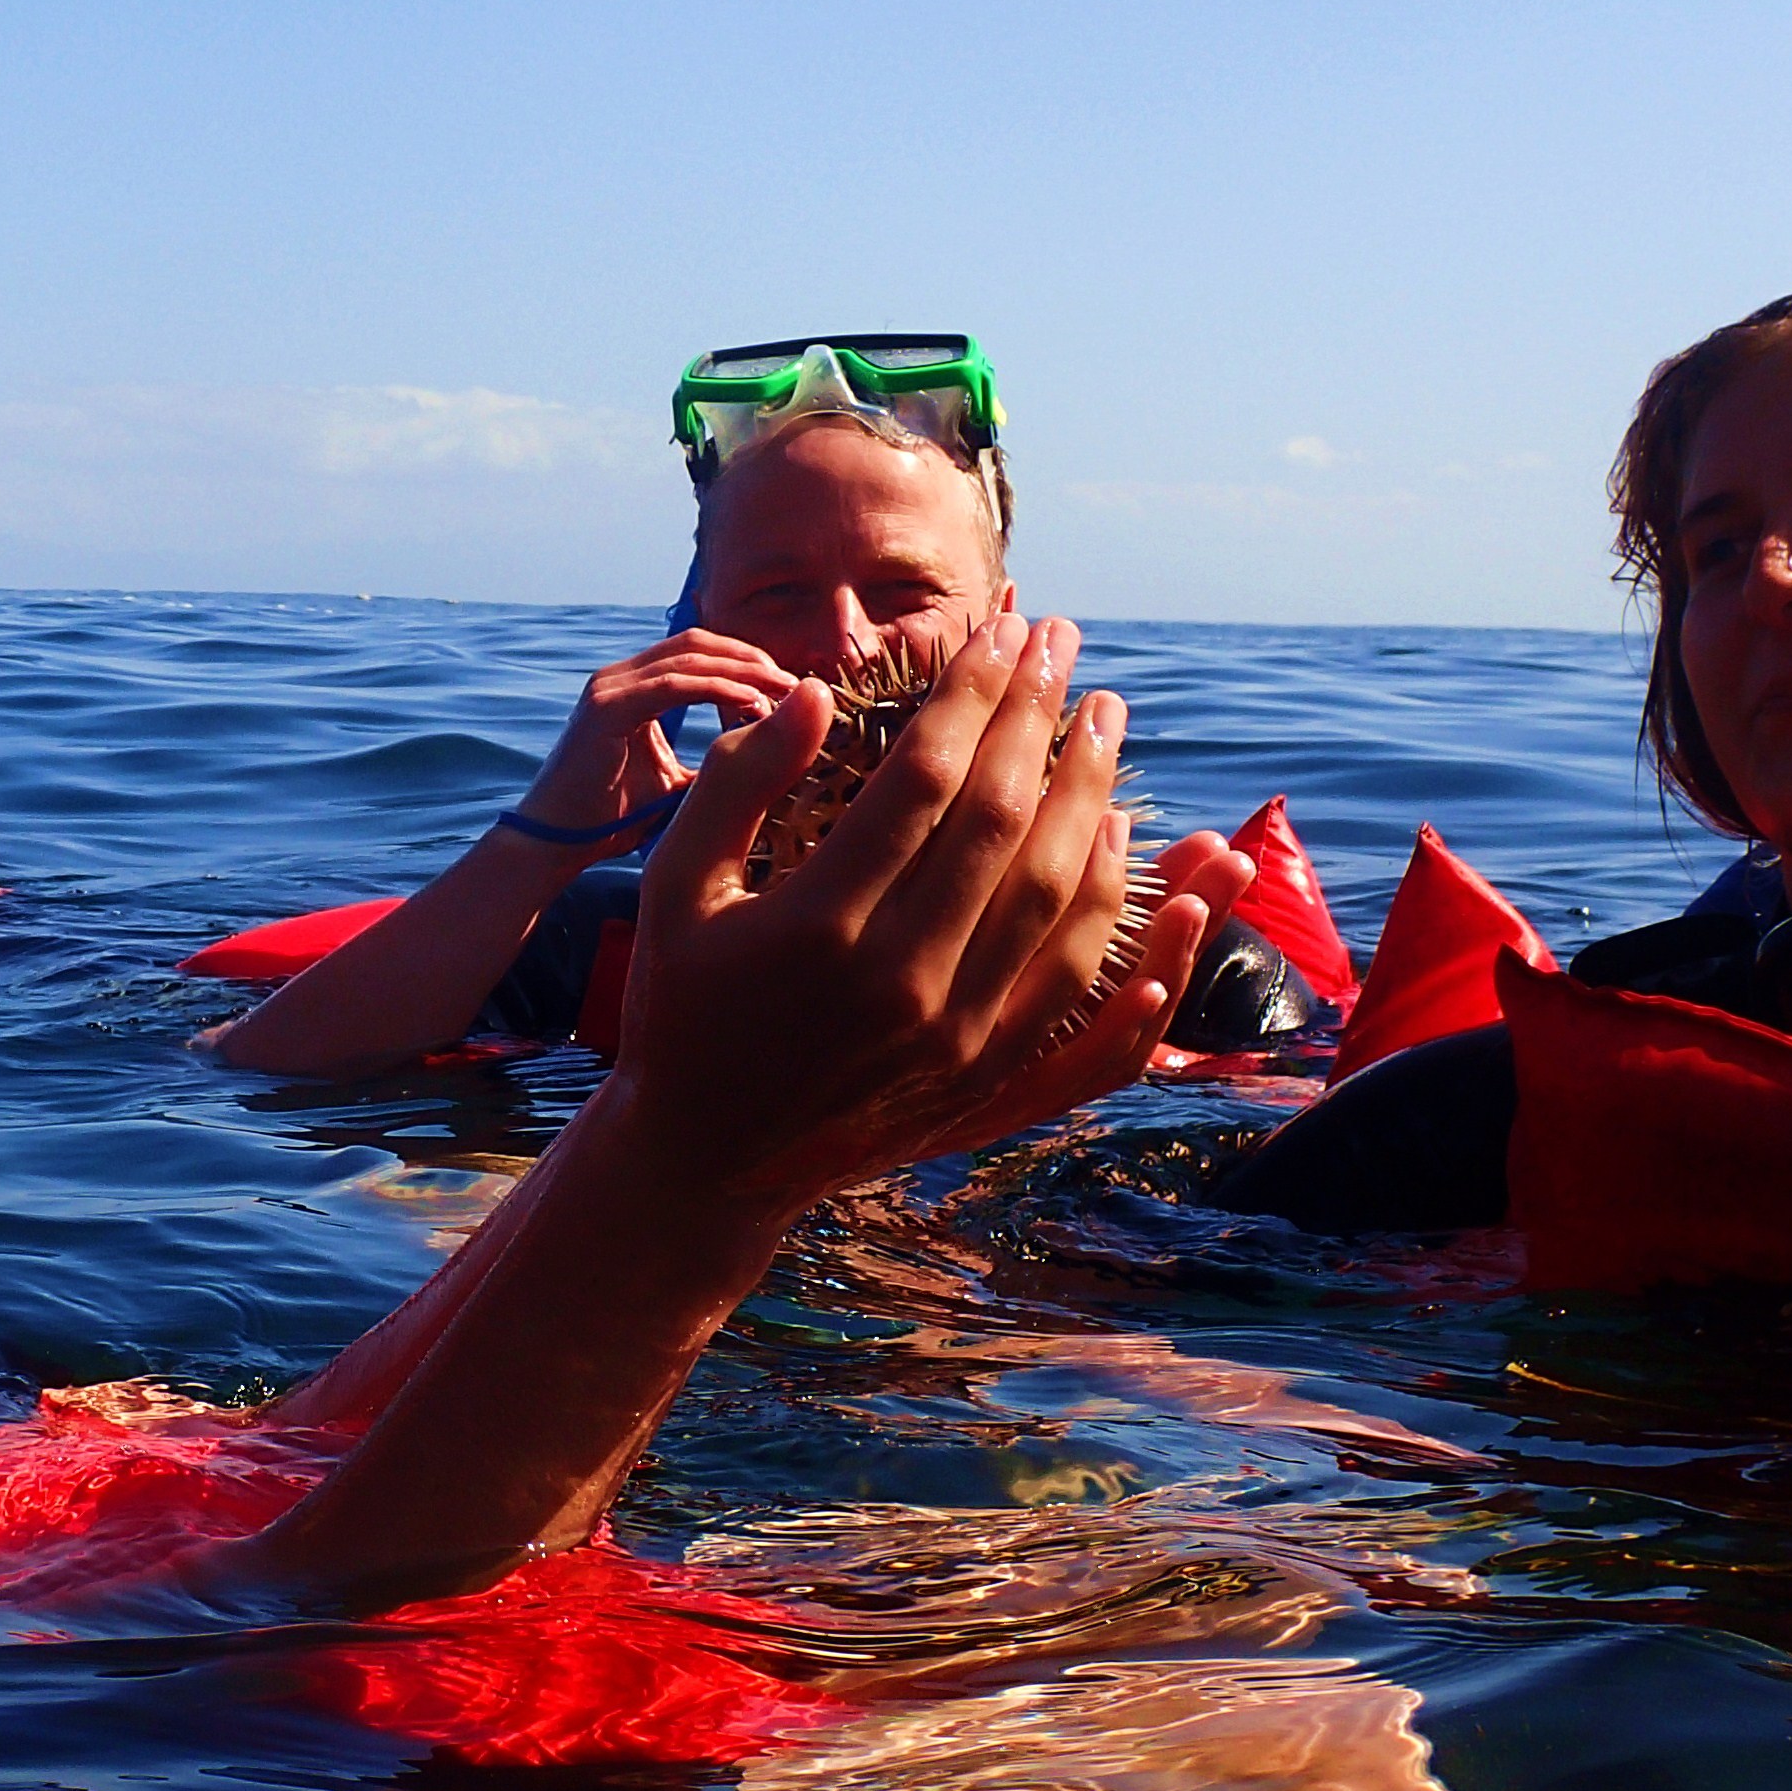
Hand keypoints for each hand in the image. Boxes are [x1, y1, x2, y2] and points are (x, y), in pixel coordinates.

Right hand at [503, 631, 799, 852]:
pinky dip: (718, 691)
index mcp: (632, 687)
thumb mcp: (675, 784)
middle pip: (700, 642)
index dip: (747, 661)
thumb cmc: (610, 820)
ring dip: (744, 671)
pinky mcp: (605, 708)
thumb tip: (766, 763)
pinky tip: (751, 709)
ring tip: (782, 694)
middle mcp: (618, 677)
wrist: (555, 845)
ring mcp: (608, 688)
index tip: (788, 687)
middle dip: (754, 659)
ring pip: (691, 656)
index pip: (699, 651)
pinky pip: (674, 684)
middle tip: (795, 685)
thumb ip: (711, 763)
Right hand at [609, 611, 1247, 1203]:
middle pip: (1001, 819)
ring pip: (1055, 892)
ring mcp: (954, 1032)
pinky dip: (1110, 902)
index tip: (996, 631)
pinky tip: (1116, 834)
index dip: (970, 692)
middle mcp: (899, 979)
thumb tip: (816, 694)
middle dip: (1038, 716)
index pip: (923, 777)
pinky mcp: (985, 1070)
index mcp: (818, 925)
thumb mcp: (676, 888)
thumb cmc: (681, 1005)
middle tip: (1061, 645)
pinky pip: (1077, 978)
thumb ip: (736, 784)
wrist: (708, 1159)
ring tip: (1102, 719)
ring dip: (1090, 792)